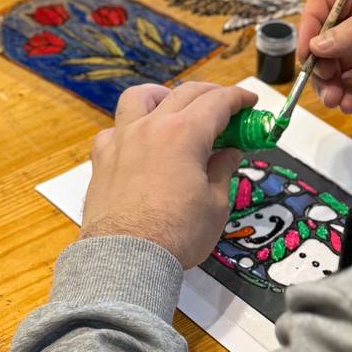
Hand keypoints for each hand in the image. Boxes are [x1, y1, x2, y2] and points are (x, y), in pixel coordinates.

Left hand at [80, 81, 258, 268]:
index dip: (238, 98)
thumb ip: (222, 172)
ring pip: (139, 98)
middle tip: (225, 108)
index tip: (249, 101)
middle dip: (210, 94)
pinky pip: (113, 130)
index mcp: (184, 134)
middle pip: (184, 93)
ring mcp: (122, 140)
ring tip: (173, 107)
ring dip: (162, 96)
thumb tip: (228, 155)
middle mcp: (151, 128)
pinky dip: (129, 128)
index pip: (217, 102)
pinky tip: (138, 142)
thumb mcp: (215, 205)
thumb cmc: (175, 234)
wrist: (127, 258)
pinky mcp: (102, 159)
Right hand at [298, 0, 351, 112]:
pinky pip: (348, 83)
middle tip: (324, 82)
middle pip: (324, 36)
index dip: (311, 23)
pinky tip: (349, 104)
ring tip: (336, 100)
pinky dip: (344, 94)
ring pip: (333, 63)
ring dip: (329, 83)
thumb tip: (317, 47)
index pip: (325, 0)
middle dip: (320, 61)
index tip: (307, 51)